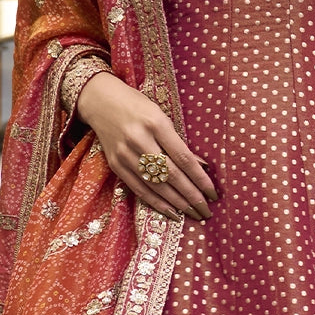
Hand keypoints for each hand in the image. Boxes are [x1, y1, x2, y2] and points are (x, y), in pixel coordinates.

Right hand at [77, 72, 217, 221]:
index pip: (183, 158)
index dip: (200, 179)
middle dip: (191, 196)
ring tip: (193, 214)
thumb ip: (178, 142)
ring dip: (177, 204)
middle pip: (171, 175)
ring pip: (156, 186)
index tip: (213, 193)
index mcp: (155, 123)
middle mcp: (140, 140)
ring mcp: (125, 154)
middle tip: (206, 211)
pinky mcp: (116, 165)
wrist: (101, 100)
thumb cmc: (137, 106)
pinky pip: (140, 190)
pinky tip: (172, 213)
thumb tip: (201, 168)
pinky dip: (157, 203)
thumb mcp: (161, 116)